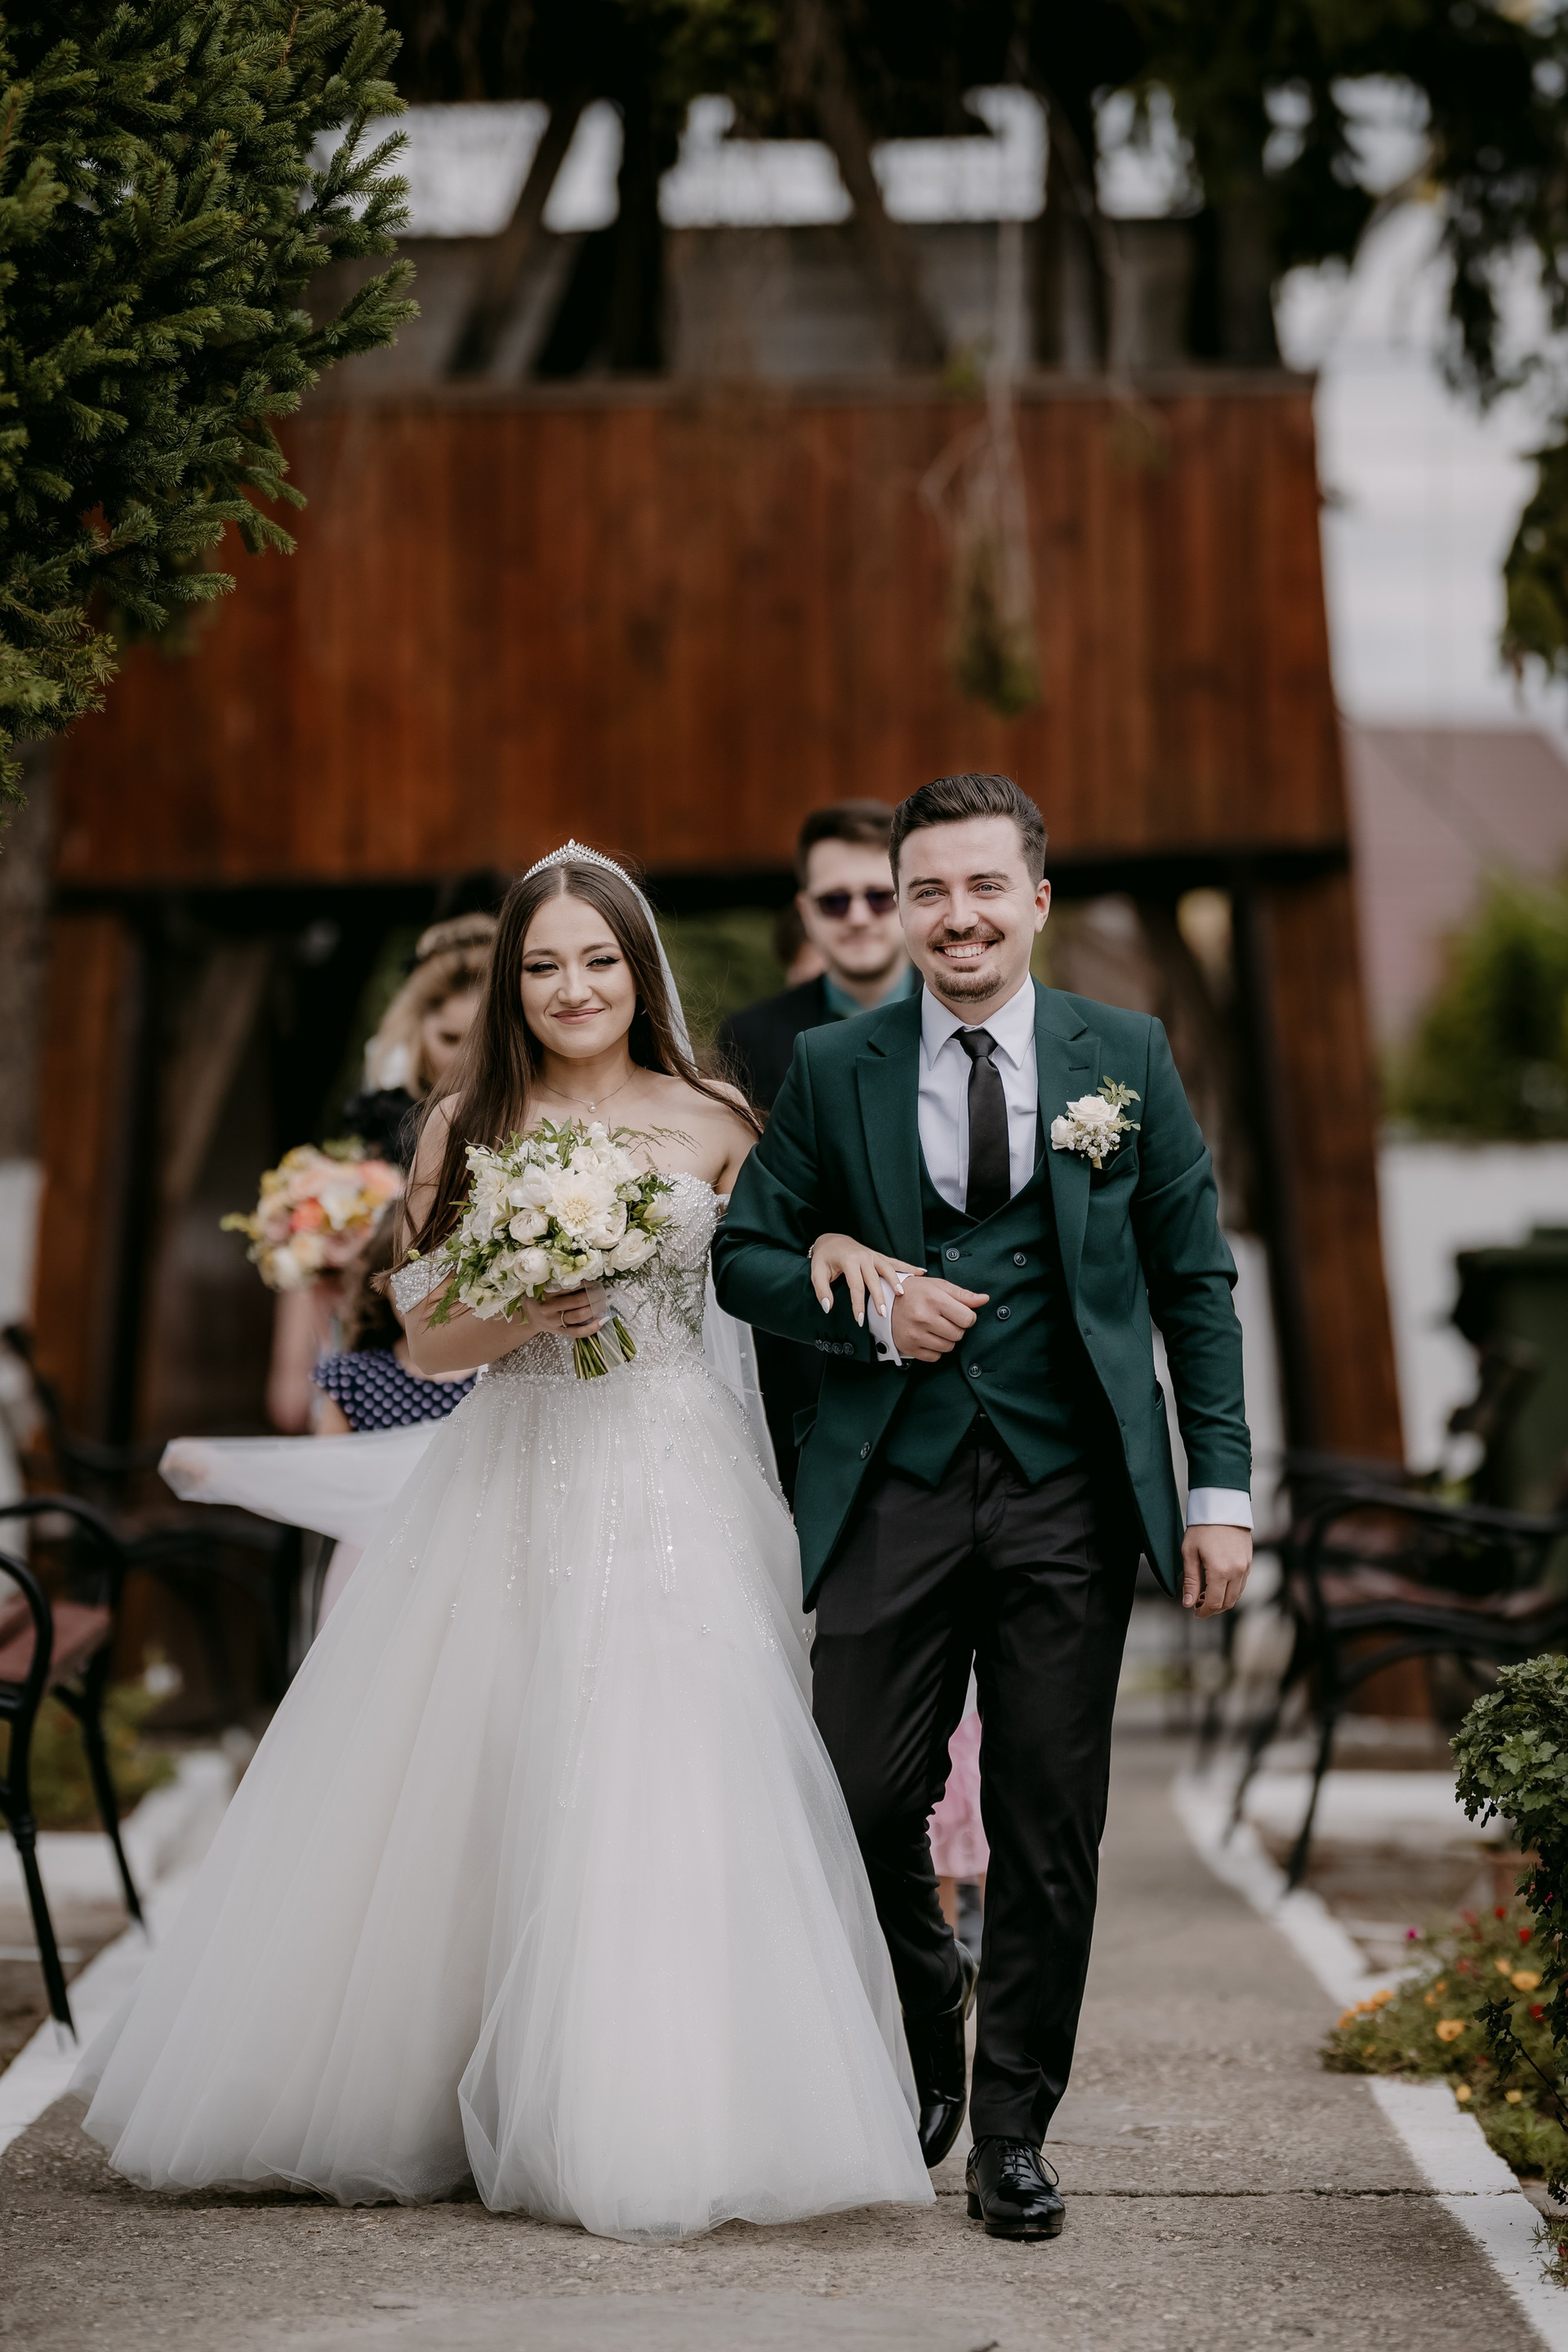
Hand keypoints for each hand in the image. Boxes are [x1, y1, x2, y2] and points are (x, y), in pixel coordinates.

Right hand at [523, 1281, 609, 1339]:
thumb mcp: (542, 1286)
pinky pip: (578, 1332)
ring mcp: (555, 1322)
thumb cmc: (540, 1297)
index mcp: (545, 1293)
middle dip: (594, 1295)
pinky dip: (592, 1328)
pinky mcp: (561, 1332)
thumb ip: (557, 1281)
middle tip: (605, 1291)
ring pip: (579, 1316)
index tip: (596, 1281)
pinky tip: (603, 1320)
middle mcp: (550, 1308)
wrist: (529, 1317)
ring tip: (606, 1301)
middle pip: (577, 1301)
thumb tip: (583, 1272)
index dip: (586, 1284)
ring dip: (595, 1308)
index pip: (569, 1287)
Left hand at [810, 1234, 924, 1324]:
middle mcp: (863, 1256)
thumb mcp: (816, 1272)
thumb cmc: (825, 1257)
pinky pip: (895, 1262)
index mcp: (848, 1260)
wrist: (832, 1240)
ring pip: (888, 1268)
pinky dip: (908, 1267)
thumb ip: (821, 1290)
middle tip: (884, 1313)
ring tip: (903, 1294)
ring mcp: (872, 1255)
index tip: (860, 1319)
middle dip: (879, 1297)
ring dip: (896, 1281)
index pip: (856, 1286)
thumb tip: (828, 1307)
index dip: (858, 1304)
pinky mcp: (878, 1256)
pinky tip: (921, 1272)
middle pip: (874, 1279)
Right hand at [889, 1277, 987, 1361]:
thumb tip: (984, 1299)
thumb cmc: (916, 1292)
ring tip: (936, 1327)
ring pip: (948, 1347)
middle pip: (959, 1334)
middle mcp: (923, 1317)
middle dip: (956, 1328)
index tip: (959, 1313)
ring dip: (947, 1339)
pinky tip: (928, 1337)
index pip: (967, 1319)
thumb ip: (963, 1295)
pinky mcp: (909, 1347)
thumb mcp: (939, 1286)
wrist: (886, 1301)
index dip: (968, 1317)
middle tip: (944, 1319)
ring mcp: (915, 1334)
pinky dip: (935, 1349)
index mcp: (934, 1299)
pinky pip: (935, 1357)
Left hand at [1181, 1523, 1251, 1616]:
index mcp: (1220, 1571)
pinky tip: (1217, 1584)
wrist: (1222, 1506)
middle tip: (1198, 1605)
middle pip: (1228, 1603)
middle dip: (1213, 1609)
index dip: (1203, 1612)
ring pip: (1237, 1595)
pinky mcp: (1249, 1561)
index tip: (1194, 1612)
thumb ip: (1190, 1581)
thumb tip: (1188, 1603)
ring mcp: (1246, 1567)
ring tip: (1205, 1594)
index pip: (1214, 1603)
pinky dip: (1230, 1590)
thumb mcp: (1189, 1553)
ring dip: (1222, 1600)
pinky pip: (1242, 1584)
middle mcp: (1237, 1571)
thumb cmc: (1202, 1528)